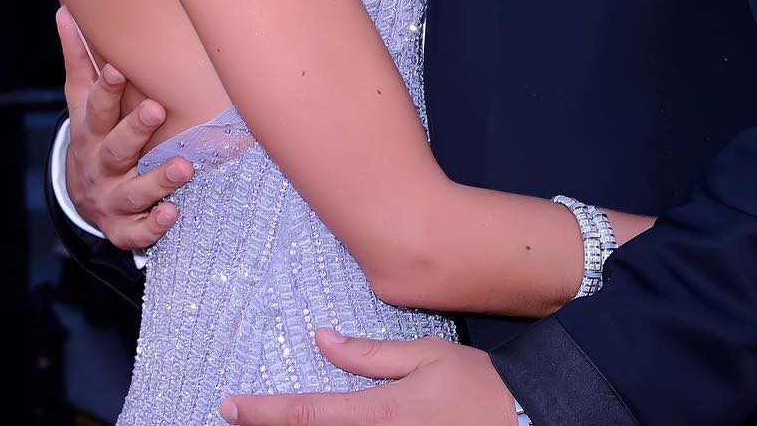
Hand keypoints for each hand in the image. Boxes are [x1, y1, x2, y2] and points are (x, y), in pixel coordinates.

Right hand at [57, 6, 191, 247]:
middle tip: (156, 108)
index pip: (96, 107)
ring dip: (158, 180)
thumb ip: (78, 59)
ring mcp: (111, 197)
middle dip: (135, 129)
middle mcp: (99, 163)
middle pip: (116, 146)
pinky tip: (173, 214)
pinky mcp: (123, 227)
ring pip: (133, 190)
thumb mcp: (81, 102)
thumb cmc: (94, 135)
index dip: (106, 88)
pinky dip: (153, 226)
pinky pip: (137, 231)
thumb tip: (65, 9)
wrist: (83, 199)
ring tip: (183, 166)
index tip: (120, 67)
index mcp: (90, 131)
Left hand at [221, 332, 517, 424]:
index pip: (307, 414)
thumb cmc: (478, 385)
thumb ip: (368, 354)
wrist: (528, 421)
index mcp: (380, 414)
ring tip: (265, 423)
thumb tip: (322, 339)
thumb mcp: (425, 354)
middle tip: (235, 418)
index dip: (262, 413)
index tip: (228, 405)